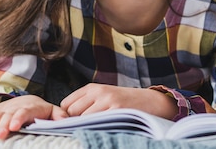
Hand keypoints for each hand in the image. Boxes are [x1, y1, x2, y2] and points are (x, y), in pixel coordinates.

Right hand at [0, 94, 67, 139]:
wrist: (28, 102)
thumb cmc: (40, 111)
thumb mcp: (51, 111)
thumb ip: (59, 115)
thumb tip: (66, 119)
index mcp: (32, 107)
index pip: (25, 111)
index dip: (19, 118)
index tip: (15, 126)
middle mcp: (16, 107)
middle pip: (8, 115)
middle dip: (3, 125)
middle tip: (0, 135)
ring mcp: (4, 110)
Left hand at [60, 83, 177, 118]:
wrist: (151, 102)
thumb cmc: (124, 102)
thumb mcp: (104, 97)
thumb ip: (86, 104)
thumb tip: (64, 119)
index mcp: (93, 87)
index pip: (66, 103)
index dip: (68, 115)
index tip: (76, 121)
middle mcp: (99, 91)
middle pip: (72, 112)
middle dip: (75, 121)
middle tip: (86, 126)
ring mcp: (108, 100)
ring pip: (83, 119)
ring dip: (85, 126)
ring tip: (96, 127)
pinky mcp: (116, 109)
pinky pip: (96, 123)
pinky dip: (96, 128)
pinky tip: (104, 127)